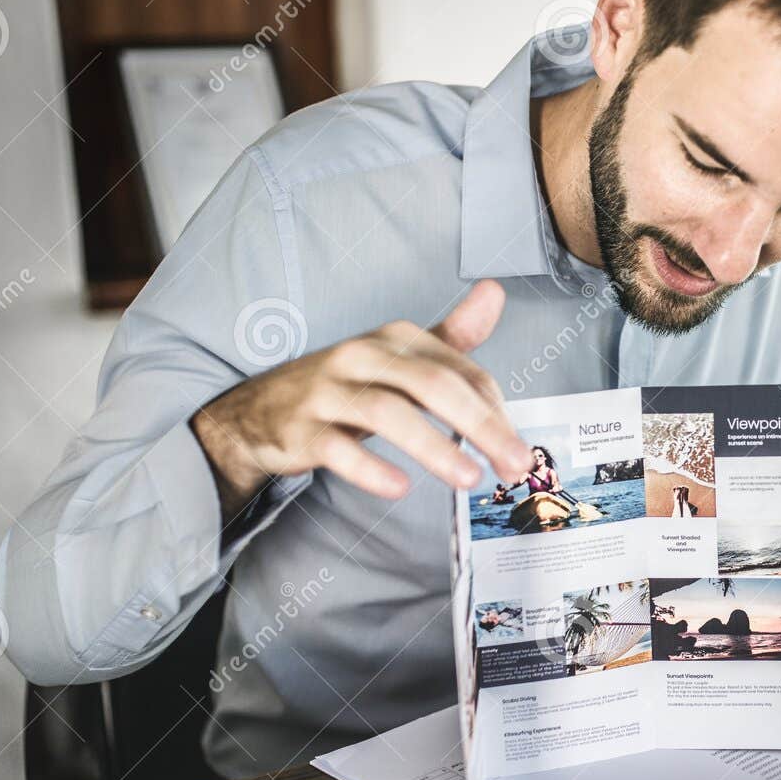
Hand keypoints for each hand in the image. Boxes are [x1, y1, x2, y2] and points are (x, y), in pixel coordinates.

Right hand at [192, 280, 532, 519]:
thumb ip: (452, 335)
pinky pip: (337, 447)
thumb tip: (495, 292)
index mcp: (395, 339)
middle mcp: (362, 356)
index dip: (497, 411)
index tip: (521, 452)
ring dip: (435, 447)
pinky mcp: (301, 428)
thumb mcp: (398, 357)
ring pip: (388, 413)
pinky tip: (399, 487)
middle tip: (516, 465)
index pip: (460, 371)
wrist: (259, 412)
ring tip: (469, 478)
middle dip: (481, 426)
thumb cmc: (346, 385)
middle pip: (432, 385)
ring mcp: (328, 391)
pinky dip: (369, 468)